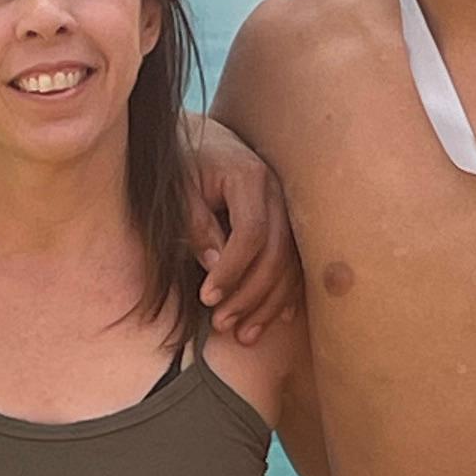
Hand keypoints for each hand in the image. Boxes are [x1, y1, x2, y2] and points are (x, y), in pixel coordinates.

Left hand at [184, 115, 300, 341]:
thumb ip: (195, 223)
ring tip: (243, 336)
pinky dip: (286, 295)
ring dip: (269, 304)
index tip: (206, 298)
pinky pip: (296, 264)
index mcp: (250, 177)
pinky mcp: (289, 223)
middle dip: (251, 295)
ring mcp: (288, 208)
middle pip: (278, 253)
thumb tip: (215, 267)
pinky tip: (275, 321)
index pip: (252, 233)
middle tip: (221, 325)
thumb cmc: (184, 162)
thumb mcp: (179, 188)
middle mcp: (277, 192)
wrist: (202, 139)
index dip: (232, 271)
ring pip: (292, 264)